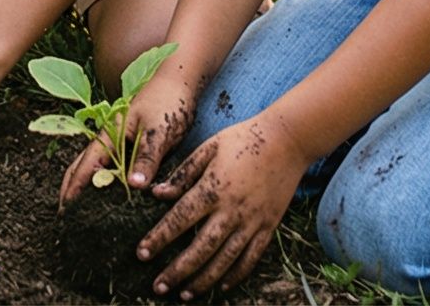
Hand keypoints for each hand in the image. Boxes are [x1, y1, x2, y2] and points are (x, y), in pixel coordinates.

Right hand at [60, 66, 196, 202]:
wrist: (179, 81)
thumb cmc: (168, 101)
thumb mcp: (159, 131)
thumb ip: (147, 157)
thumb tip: (134, 185)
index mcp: (112, 134)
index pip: (88, 164)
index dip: (76, 185)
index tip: (66, 206)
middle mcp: (112, 138)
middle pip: (84, 164)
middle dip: (72, 186)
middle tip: (65, 213)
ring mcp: (121, 140)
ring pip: (98, 165)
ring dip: (87, 184)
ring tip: (80, 207)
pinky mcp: (133, 143)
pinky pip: (115, 165)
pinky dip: (107, 180)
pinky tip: (109, 193)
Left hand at [141, 112, 310, 297]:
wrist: (287, 140)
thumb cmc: (243, 139)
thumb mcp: (208, 148)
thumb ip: (182, 173)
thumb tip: (157, 193)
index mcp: (212, 188)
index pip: (179, 219)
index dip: (159, 238)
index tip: (142, 254)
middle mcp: (231, 210)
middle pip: (200, 248)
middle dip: (177, 270)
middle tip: (158, 287)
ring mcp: (252, 221)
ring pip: (225, 259)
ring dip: (203, 280)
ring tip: (184, 294)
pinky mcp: (268, 226)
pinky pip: (251, 257)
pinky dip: (236, 275)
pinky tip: (221, 286)